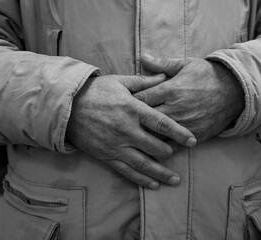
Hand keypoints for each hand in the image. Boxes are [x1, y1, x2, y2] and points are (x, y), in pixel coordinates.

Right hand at [66, 74, 196, 188]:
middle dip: (170, 152)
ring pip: (143, 163)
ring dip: (161, 173)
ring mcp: (116, 145)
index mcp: (132, 109)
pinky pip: (126, 171)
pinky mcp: (106, 156)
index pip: (162, 124)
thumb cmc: (96, 91)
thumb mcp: (120, 81)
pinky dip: (141, 179)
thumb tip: (165, 76)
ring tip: (175, 180)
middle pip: (156, 146)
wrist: (67, 107)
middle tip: (179, 153)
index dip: (180, 133)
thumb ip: (144, 82)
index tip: (193, 141)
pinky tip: (153, 184)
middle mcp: (126, 130)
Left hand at [134, 54, 244, 149]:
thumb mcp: (186, 64)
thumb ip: (162, 64)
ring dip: (144, 136)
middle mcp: (175, 108)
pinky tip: (151, 148)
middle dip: (132, 121)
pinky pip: (172, 145)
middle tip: (123, 122)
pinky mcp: (193, 135)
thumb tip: (142, 57)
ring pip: (155, 134)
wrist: (235, 91)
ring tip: (132, 137)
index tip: (122, 104)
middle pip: (144, 118)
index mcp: (170, 89)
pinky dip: (161, 147)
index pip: (140, 98)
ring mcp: (184, 123)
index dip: (129, 102)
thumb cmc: (207, 76)